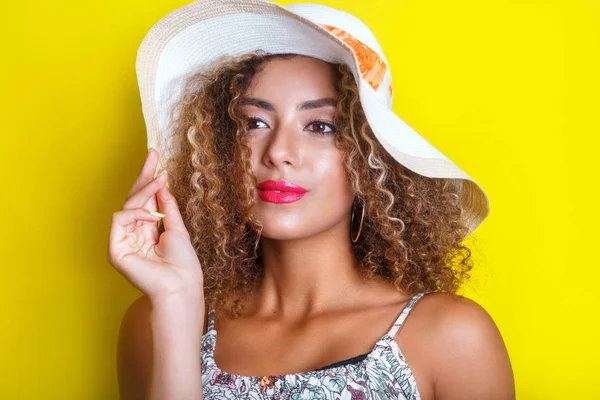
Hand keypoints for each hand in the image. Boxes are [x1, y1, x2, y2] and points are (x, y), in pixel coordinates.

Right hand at [108, 149, 203, 303]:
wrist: (182, 286)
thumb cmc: (183, 264)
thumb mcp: (177, 228)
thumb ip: (166, 207)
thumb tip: (162, 185)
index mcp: (147, 232)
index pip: (144, 202)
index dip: (149, 181)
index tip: (155, 159)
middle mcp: (133, 235)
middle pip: (133, 200)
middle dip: (143, 177)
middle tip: (153, 156)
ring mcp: (123, 242)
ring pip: (127, 206)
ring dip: (144, 192)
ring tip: (159, 182)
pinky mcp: (115, 250)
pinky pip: (119, 219)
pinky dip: (136, 212)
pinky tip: (151, 215)